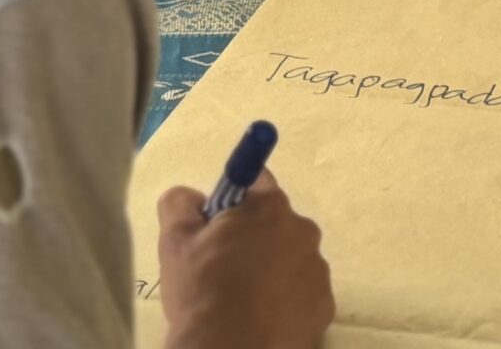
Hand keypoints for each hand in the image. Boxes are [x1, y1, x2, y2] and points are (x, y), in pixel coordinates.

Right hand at [157, 175, 333, 348]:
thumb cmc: (202, 292)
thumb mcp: (175, 241)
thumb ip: (181, 204)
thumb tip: (192, 197)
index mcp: (269, 208)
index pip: (256, 182)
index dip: (234, 200)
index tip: (219, 224)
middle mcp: (303, 232)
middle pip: (275, 224)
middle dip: (252, 239)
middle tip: (223, 269)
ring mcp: (318, 271)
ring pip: (291, 260)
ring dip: (272, 271)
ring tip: (243, 300)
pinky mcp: (325, 307)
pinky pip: (303, 294)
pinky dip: (286, 302)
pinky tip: (262, 319)